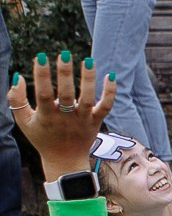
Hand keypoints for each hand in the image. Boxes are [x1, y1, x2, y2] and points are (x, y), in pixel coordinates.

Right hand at [8, 53, 115, 181]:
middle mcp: (66, 118)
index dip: (41, 75)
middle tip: (64, 54)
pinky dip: (110, 93)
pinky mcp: (96, 122)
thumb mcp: (23, 121)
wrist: (65, 161)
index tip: (40, 56)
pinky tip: (110, 76)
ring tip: (88, 60)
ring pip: (89, 99)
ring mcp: (83, 120)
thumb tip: (17, 76)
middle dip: (65, 75)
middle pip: (67, 95)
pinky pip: (106, 107)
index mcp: (47, 117)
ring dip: (89, 80)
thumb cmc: (42, 137)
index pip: (43, 94)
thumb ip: (17, 99)